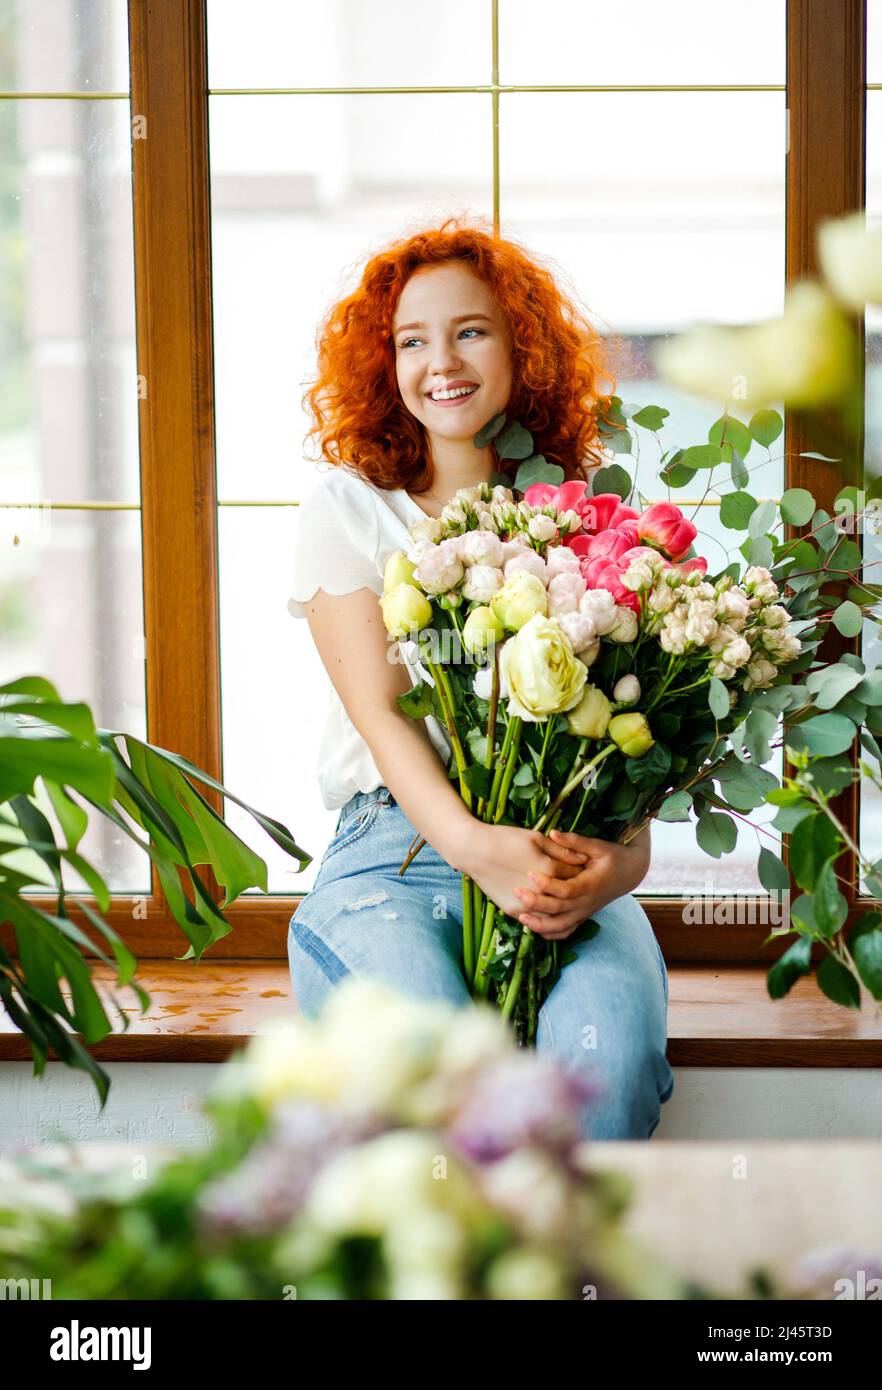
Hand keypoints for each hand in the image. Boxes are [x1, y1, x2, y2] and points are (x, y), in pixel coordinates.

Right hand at [457, 821, 590, 921]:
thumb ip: (561, 849)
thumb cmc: (505, 839)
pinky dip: (545, 915)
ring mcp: (527, 904)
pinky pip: (537, 919)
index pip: (576, 875)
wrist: (473, 852)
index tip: (585, 867)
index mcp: (549, 869)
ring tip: (562, 894)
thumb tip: (583, 858)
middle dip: (574, 889)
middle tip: (576, 881)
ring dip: (561, 906)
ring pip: (554, 912)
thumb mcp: (535, 838)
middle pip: (567, 895)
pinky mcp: (514, 911)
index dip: (582, 871)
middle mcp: (541, 891)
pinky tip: (549, 907)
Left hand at [512, 825, 651, 940]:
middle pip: (559, 910)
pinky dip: (551, 933)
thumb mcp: (598, 846)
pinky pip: (566, 931)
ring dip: (540, 925)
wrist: (630, 873)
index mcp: (590, 884)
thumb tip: (552, 833)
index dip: (547, 885)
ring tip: (520, 917)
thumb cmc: (613, 856)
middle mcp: (587, 902)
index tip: (530, 874)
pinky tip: (534, 927)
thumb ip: (575, 841)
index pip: (566, 890)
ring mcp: (585, 912)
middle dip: (537, 903)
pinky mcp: (582, 917)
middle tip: (517, 892)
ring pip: (561, 926)